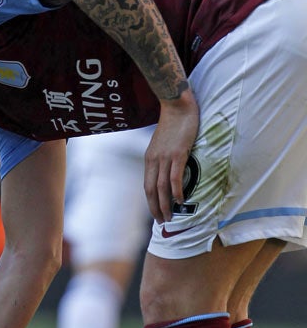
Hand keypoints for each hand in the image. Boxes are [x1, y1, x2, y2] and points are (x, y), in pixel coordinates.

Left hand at [144, 91, 199, 222]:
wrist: (177, 106)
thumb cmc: (173, 124)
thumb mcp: (161, 144)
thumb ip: (162, 158)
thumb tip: (167, 171)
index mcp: (149, 159)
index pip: (146, 186)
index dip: (150, 202)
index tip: (155, 212)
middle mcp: (154, 160)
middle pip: (151, 190)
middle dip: (155, 208)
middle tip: (162, 221)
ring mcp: (165, 157)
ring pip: (161, 187)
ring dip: (165, 204)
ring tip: (170, 216)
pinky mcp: (178, 154)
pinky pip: (175, 177)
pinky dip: (177, 191)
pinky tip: (180, 200)